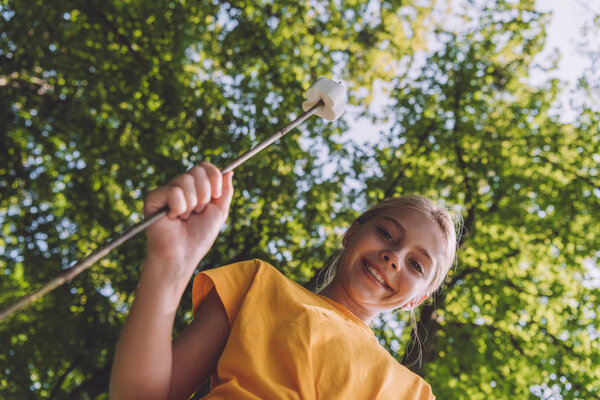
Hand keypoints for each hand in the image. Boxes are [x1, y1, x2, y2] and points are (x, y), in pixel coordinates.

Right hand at [143, 162, 233, 279]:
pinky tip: (173, 218)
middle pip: (197, 171)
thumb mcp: (219, 212)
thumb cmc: (200, 236)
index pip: (204, 167)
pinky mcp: (153, 198)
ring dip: (192, 204)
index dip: (214, 178)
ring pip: (186, 181)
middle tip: (197, 212)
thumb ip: (225, 191)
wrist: (184, 254)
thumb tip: (229, 171)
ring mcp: (166, 191)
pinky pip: (174, 192)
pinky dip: (179, 208)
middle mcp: (180, 186)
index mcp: (195, 187)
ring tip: (184, 217)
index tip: (216, 196)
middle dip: (204, 195)